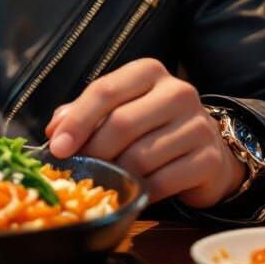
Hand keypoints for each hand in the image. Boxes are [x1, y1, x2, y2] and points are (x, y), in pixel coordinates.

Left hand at [44, 58, 244, 208]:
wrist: (205, 148)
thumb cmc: (150, 126)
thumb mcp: (117, 109)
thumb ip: (83, 114)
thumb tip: (55, 130)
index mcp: (148, 72)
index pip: (105, 90)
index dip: (77, 121)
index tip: (57, 147)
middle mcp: (177, 92)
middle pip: (121, 123)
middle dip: (93, 151)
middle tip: (78, 170)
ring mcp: (197, 125)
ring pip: (141, 156)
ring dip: (116, 174)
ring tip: (105, 181)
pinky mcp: (209, 159)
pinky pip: (163, 181)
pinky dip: (141, 191)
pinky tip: (133, 192)